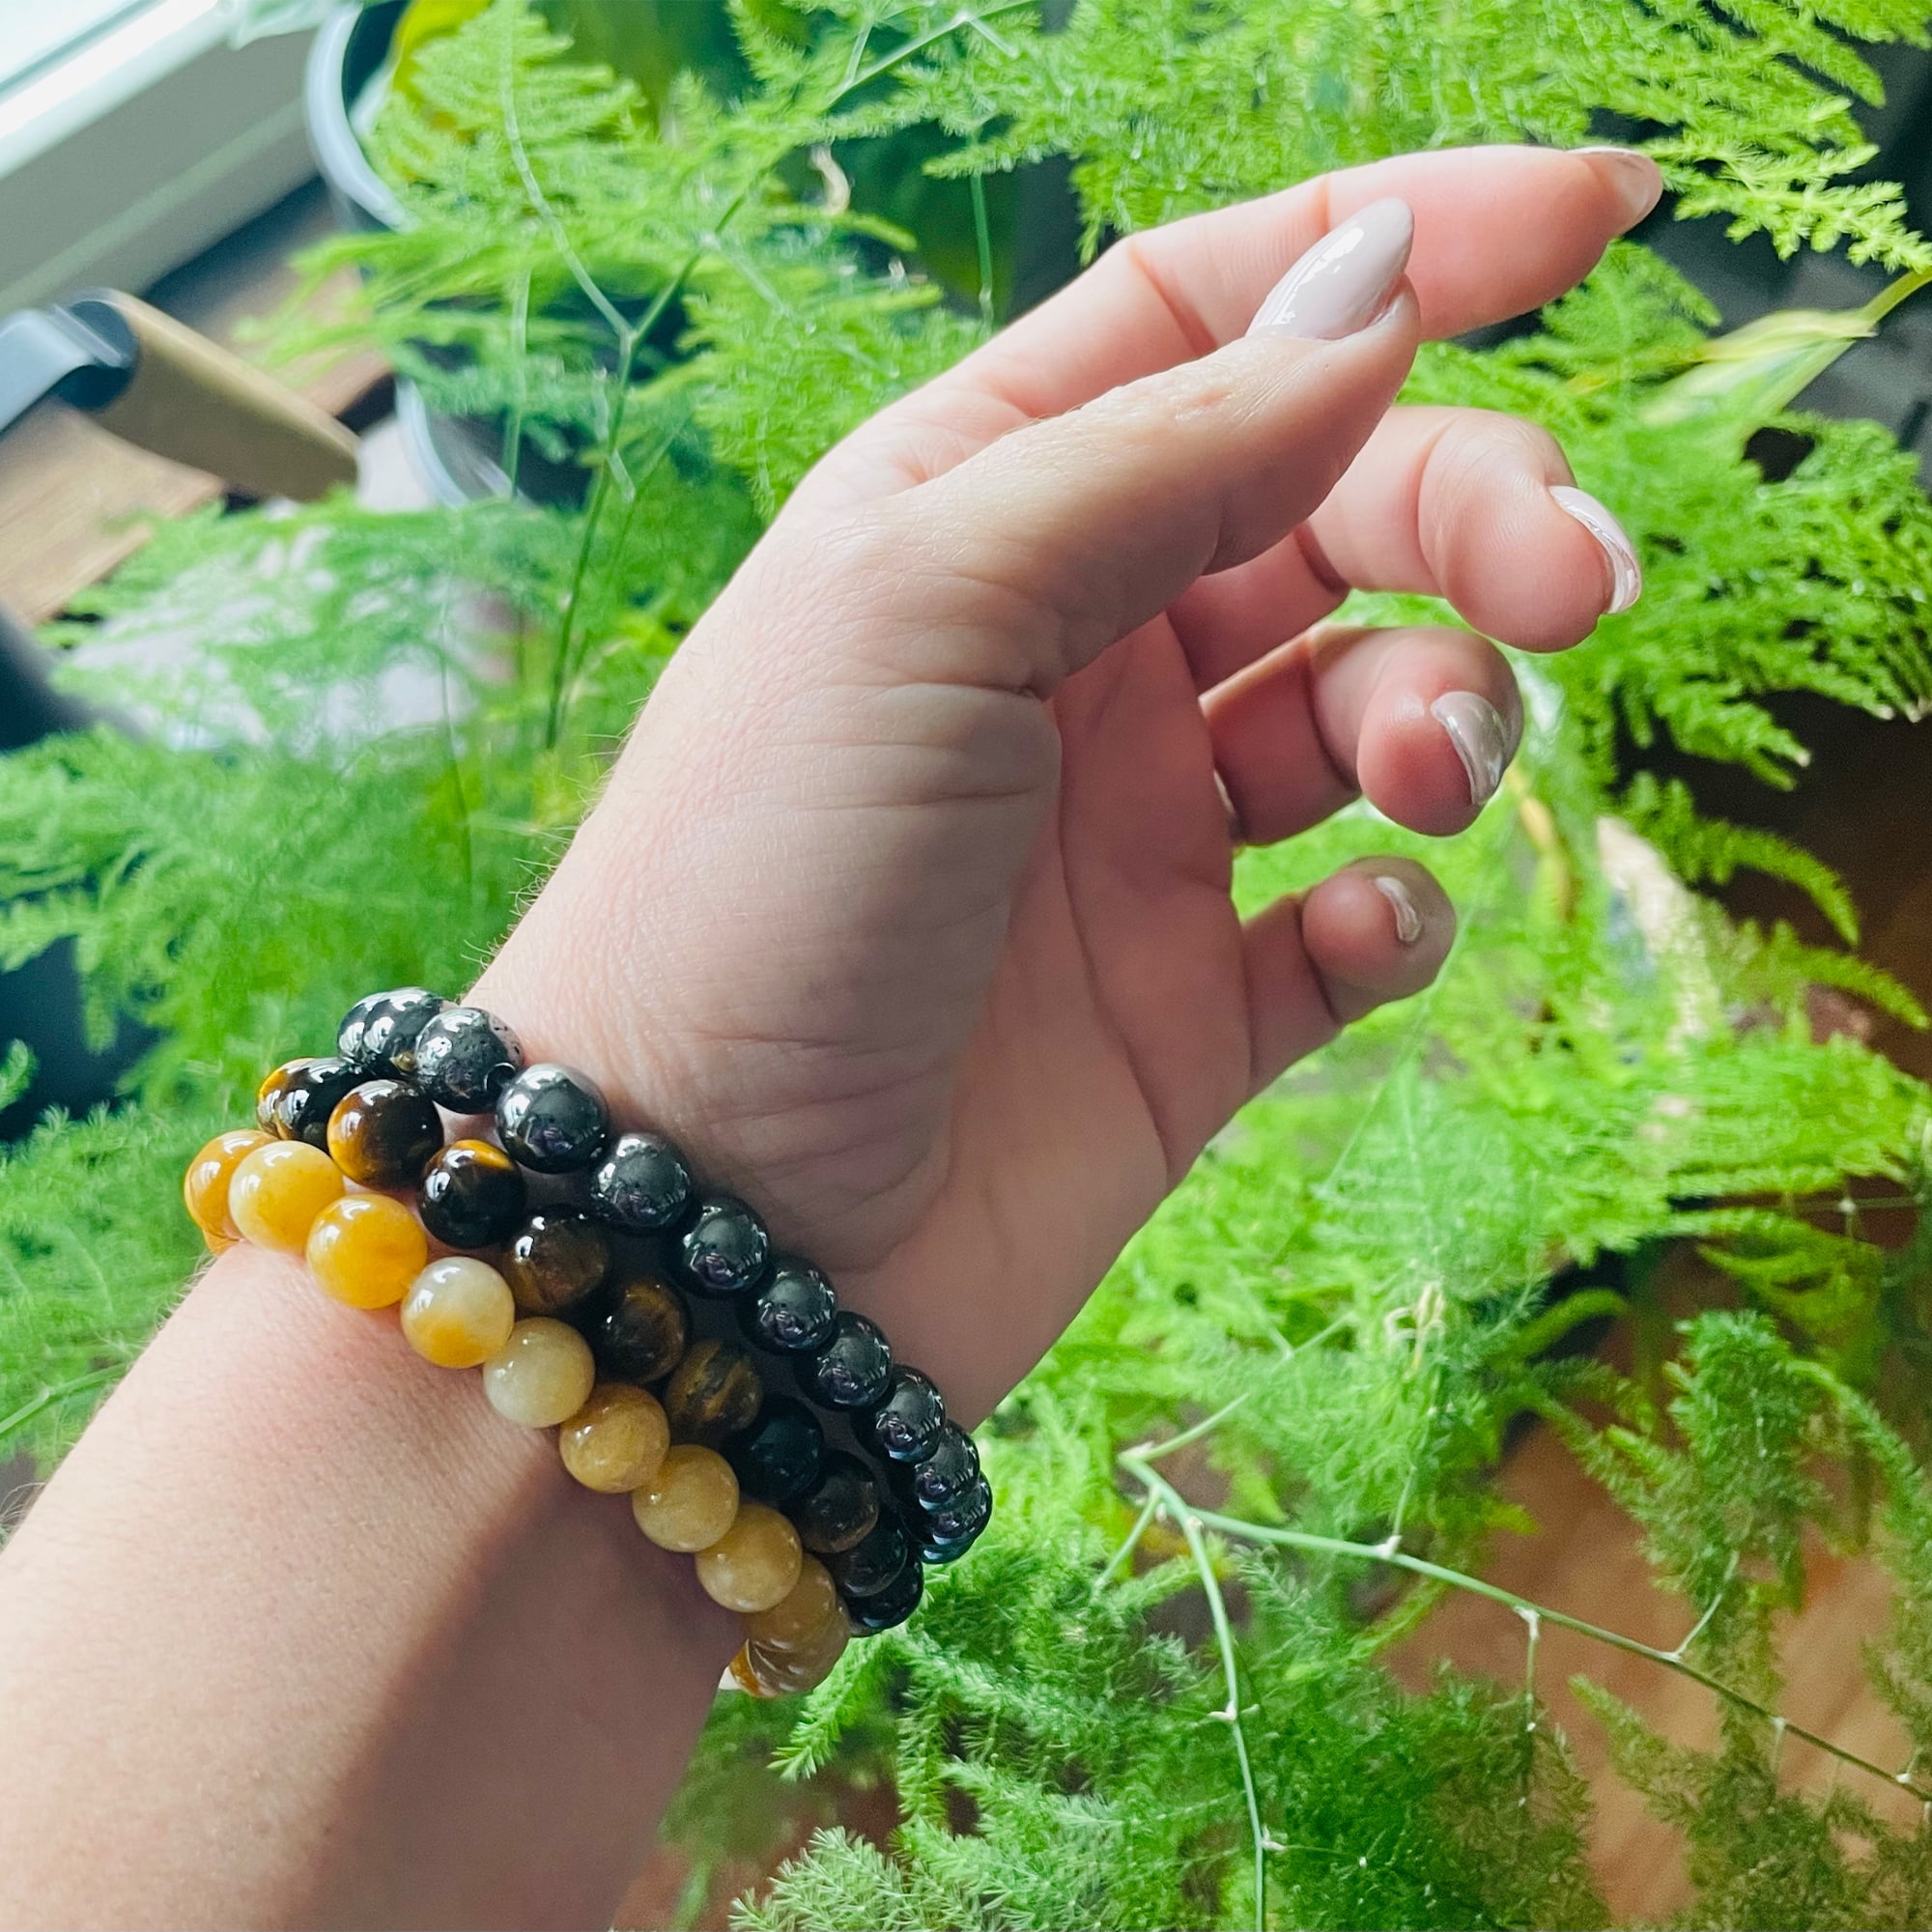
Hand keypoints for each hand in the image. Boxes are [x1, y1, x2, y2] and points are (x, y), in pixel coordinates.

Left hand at [477, 144, 1658, 1422]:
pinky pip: (1357, 922)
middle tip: (1567, 577)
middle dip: (1473, 508)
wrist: (707, 1223)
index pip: (1214, 320)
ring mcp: (1134, 840)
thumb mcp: (928, 599)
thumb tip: (1369, 298)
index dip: (1391, 250)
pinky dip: (1395, 909)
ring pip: (1371, 707)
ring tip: (1424, 773)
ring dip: (1447, 714)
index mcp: (983, 513)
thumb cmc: (757, 883)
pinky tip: (1346, 932)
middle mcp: (1069, 661)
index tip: (1588, 217)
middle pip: (1333, 506)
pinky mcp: (1191, 1011)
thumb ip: (1162, 450)